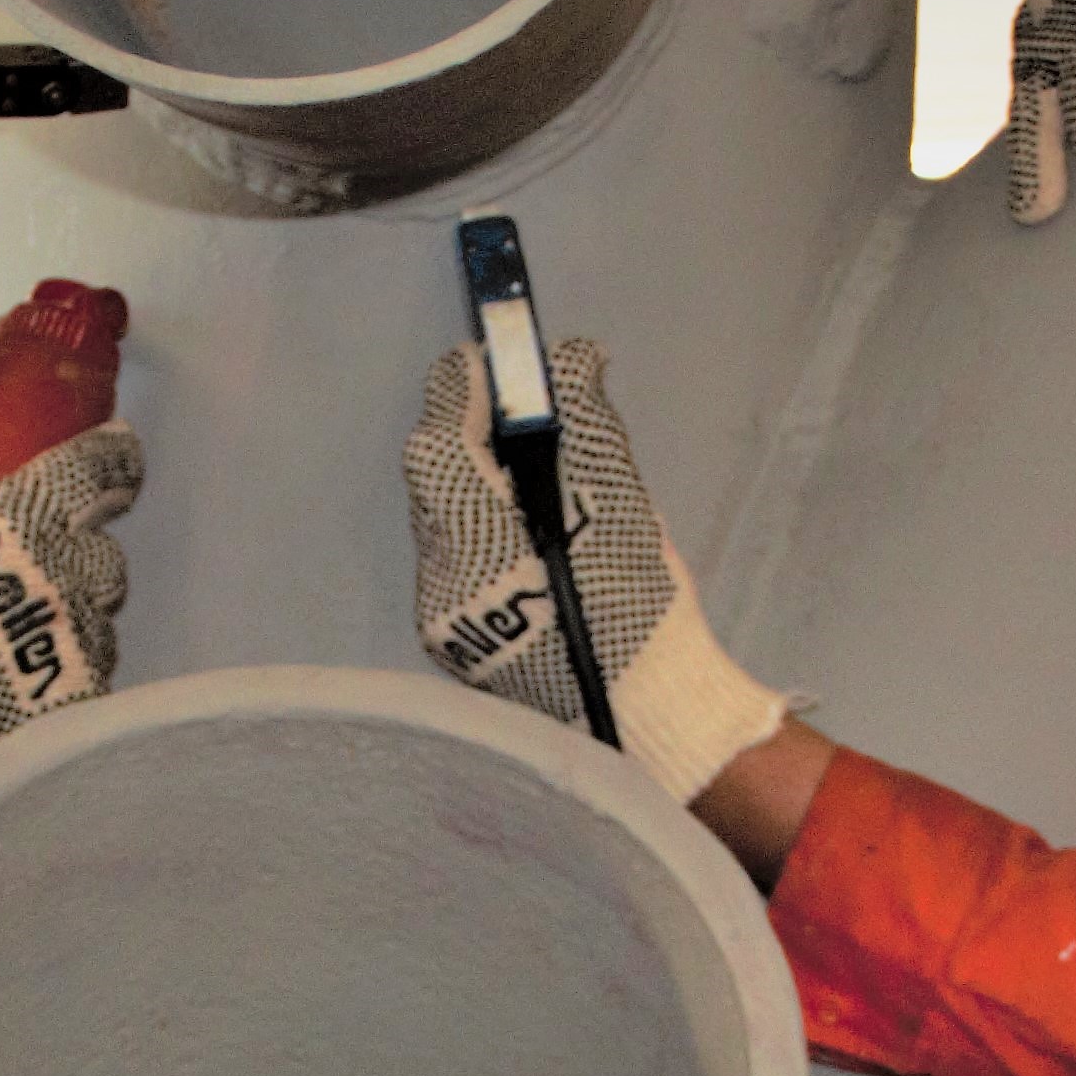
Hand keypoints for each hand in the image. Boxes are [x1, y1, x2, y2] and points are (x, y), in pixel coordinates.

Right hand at [0, 414, 142, 785]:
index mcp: (19, 524)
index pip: (92, 471)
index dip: (112, 457)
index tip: (118, 448)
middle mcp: (65, 583)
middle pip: (104, 553)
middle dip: (80, 550)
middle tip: (38, 560)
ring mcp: (75, 651)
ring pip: (96, 621)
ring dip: (68, 619)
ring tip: (10, 638)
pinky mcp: (73, 710)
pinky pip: (85, 681)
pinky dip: (59, 676)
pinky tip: (17, 690)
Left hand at [403, 336, 790, 809]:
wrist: (644, 716)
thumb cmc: (640, 606)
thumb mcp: (624, 501)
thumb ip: (585, 420)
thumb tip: (568, 360)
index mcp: (485, 548)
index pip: (441, 443)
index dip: (461, 392)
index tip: (492, 364)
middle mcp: (446, 584)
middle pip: (431, 479)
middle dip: (466, 432)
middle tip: (514, 407)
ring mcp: (443, 616)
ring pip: (440, 519)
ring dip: (472, 481)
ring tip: (527, 469)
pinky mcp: (454, 639)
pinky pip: (453, 556)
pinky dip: (479, 526)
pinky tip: (523, 527)